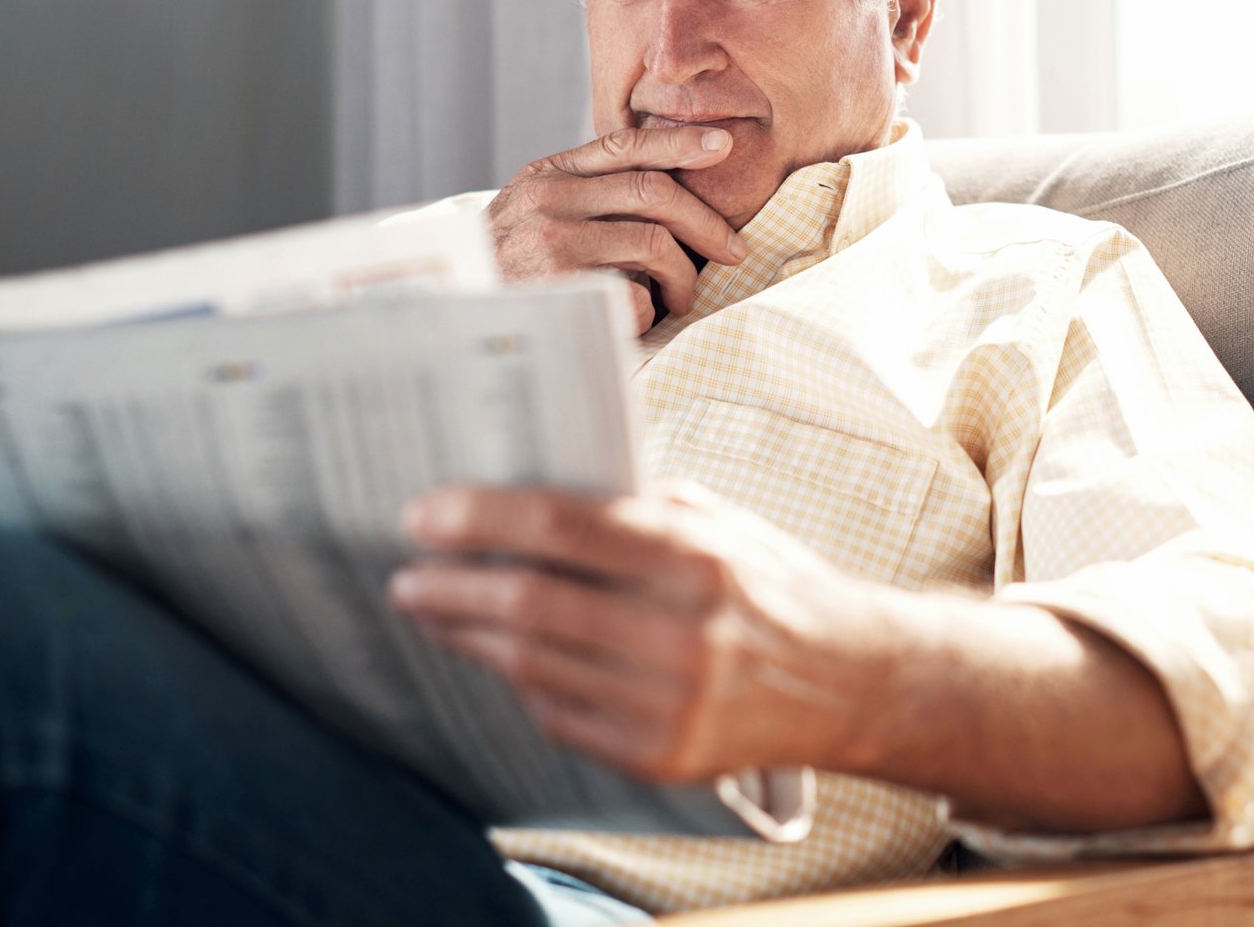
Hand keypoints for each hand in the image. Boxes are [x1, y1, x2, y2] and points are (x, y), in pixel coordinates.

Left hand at [387, 482, 896, 782]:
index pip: (563, 527)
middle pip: (532, 604)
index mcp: (696, 557)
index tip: (424, 515)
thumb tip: (527, 499)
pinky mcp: (661, 755)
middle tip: (406, 573)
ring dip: (467, 635)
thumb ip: (634, 509)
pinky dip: (519, 681)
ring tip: (433, 610)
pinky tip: (498, 655)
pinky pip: (559, 715)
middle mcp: (683, 632)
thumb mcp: (719, 521)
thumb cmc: (772, 583)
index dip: (481, 518)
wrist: (847, 680)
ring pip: (533, 664)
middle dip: (451, 586)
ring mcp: (670, 702)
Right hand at [487, 127, 746, 332]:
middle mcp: (546, 202)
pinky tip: (638, 321)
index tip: (722, 146)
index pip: (623, 145)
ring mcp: (552, 245)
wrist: (455, 318)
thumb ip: (582, 193)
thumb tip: (668, 188)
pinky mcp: (562, 292)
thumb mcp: (530, 214)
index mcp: (545, 177)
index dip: (679, 143)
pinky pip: (637, 296)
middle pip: (654, 194)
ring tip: (682, 297)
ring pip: (655, 245)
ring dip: (684, 277)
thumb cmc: (505, 270)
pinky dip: (649, 312)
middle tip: (733, 251)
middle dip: (706, 223)